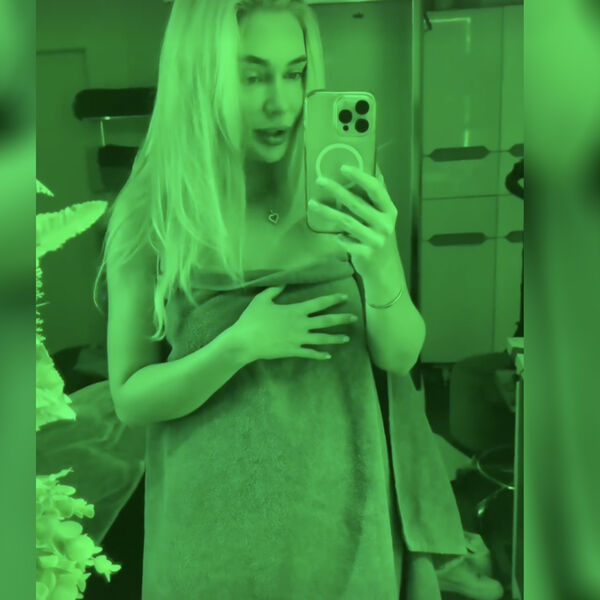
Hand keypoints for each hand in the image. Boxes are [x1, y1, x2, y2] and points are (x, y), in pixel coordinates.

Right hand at [232, 286, 357, 361]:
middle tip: (355, 318)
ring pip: (322, 339)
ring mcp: (299, 339)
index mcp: (296, 310)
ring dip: (336, 338)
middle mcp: (301, 324)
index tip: (345, 296)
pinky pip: (310, 353)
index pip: (319, 303)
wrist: (246, 341)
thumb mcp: (262, 300)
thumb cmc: (252, 319)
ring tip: (347, 338)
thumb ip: (275, 290)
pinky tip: (328, 356)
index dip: (333, 299)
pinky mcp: (294, 351)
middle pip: (327, 321)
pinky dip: (320, 355)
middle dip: (342, 319)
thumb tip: (285, 281)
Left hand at [308, 164, 398, 280]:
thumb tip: (375, 168)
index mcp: (389, 211)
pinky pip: (343, 240)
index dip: (360, 177)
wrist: (385, 270)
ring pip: (345, 221)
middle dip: (336, 190)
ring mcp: (374, 240)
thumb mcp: (384, 217)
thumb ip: (378, 197)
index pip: (376, 189)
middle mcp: (384, 224)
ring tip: (312, 203)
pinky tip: (332, 235)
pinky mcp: (364, 253)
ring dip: (327, 211)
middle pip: (356, 204)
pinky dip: (336, 236)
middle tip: (319, 180)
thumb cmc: (381, 238)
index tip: (343, 167)